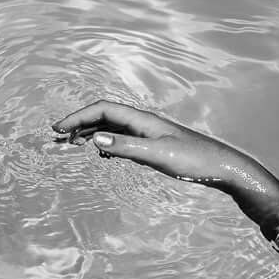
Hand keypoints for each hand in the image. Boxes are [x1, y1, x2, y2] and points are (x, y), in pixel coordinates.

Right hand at [52, 102, 278, 222]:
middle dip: (78, 125)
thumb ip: (126, 147)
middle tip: (57, 140)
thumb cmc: (193, 161)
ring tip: (70, 146)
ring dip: (89, 133)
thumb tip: (95, 139)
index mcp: (142, 120)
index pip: (102, 110)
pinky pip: (121, 139)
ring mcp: (147, 133)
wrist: (221, 168)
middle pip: (103, 116)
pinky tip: (100, 152)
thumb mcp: (157, 155)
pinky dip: (104, 143)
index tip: (57, 131)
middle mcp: (143, 123)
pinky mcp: (152, 145)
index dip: (77, 118)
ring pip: (110, 128)